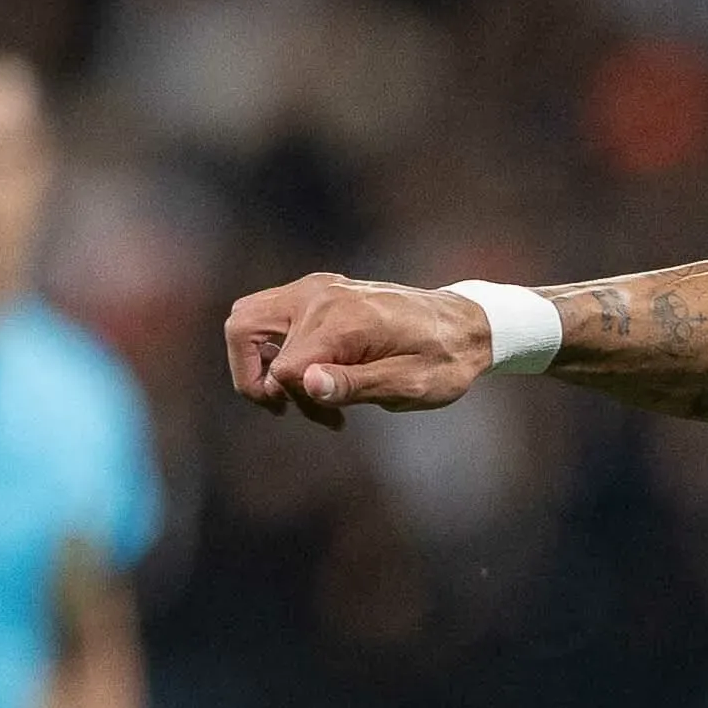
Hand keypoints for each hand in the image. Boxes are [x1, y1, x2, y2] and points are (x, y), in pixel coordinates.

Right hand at [224, 273, 496, 427]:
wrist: (465, 325)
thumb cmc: (443, 360)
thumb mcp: (410, 385)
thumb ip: (355, 385)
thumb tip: (306, 384)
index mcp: (342, 319)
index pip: (281, 367)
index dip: (296, 399)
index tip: (331, 418)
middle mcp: (318, 295)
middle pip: (241, 328)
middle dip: (253, 378)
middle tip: (289, 408)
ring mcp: (315, 289)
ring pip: (247, 321)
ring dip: (261, 364)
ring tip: (305, 396)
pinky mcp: (316, 293)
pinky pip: (269, 318)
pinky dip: (276, 351)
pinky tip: (315, 378)